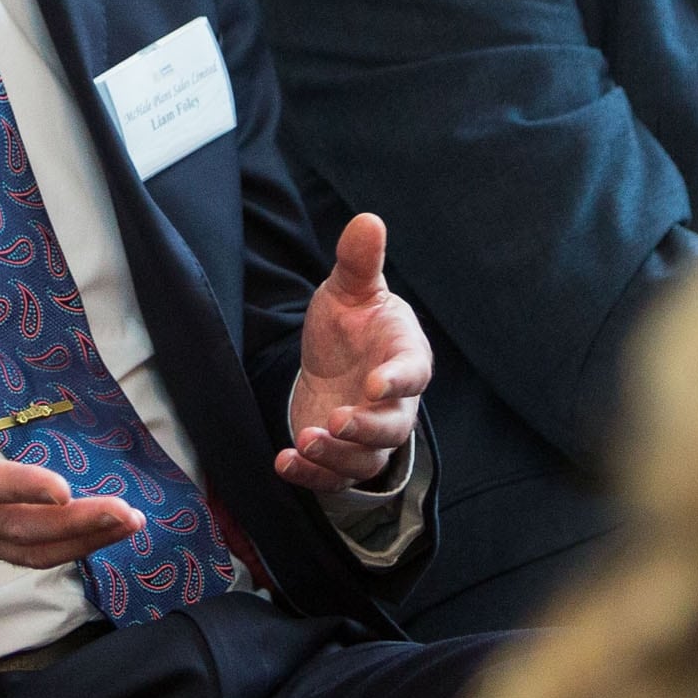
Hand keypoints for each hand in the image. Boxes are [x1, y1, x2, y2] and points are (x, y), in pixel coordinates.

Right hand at [0, 320, 141, 569]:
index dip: (19, 487)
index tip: (62, 488)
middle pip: (17, 526)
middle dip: (74, 522)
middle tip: (126, 511)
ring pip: (29, 549)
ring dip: (83, 540)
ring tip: (129, 523)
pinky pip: (30, 555)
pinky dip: (72, 549)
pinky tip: (106, 533)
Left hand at [282, 214, 430, 488]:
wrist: (334, 360)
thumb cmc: (352, 323)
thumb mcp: (350, 289)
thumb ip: (359, 261)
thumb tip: (368, 219)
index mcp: (405, 358)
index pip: (413, 373)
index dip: (399, 381)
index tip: (376, 383)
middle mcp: (394, 404)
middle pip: (393, 428)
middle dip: (366, 429)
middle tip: (336, 422)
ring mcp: (368, 436)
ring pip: (365, 459)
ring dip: (335, 456)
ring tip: (303, 441)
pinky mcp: (340, 458)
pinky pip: (333, 478)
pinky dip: (309, 476)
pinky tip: (283, 462)